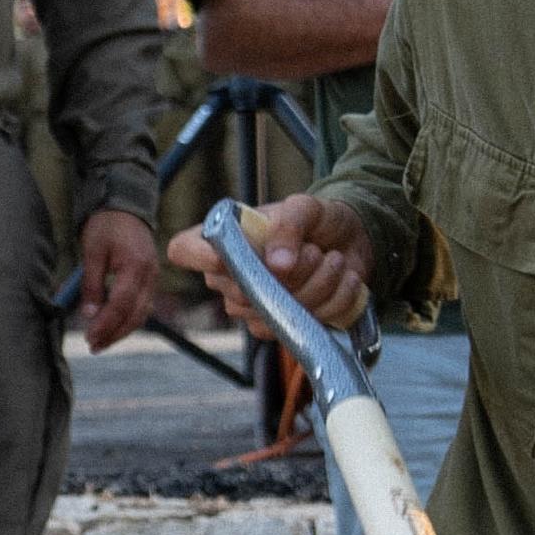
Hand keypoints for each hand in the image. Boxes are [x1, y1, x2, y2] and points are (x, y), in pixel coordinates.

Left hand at [73, 208, 158, 348]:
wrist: (126, 205)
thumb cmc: (107, 225)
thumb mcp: (92, 251)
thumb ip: (91, 284)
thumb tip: (88, 314)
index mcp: (136, 266)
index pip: (121, 305)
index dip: (105, 324)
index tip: (90, 337)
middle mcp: (150, 276)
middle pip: (135, 315)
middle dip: (114, 334)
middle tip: (93, 346)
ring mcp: (153, 278)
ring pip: (141, 314)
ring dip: (121, 331)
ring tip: (101, 342)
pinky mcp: (150, 280)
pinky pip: (142, 306)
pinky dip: (128, 320)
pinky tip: (112, 327)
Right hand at [166, 191, 371, 339]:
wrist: (350, 241)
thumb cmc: (317, 221)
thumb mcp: (305, 207)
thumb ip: (289, 226)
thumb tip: (277, 265)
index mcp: (223, 239)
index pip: (185, 249)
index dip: (199, 256)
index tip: (225, 256)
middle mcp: (229, 277)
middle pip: (244, 291)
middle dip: (294, 272)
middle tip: (316, 251)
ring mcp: (253, 307)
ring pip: (279, 312)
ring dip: (320, 283)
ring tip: (332, 260)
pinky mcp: (281, 327)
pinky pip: (304, 325)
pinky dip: (334, 300)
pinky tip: (341, 280)